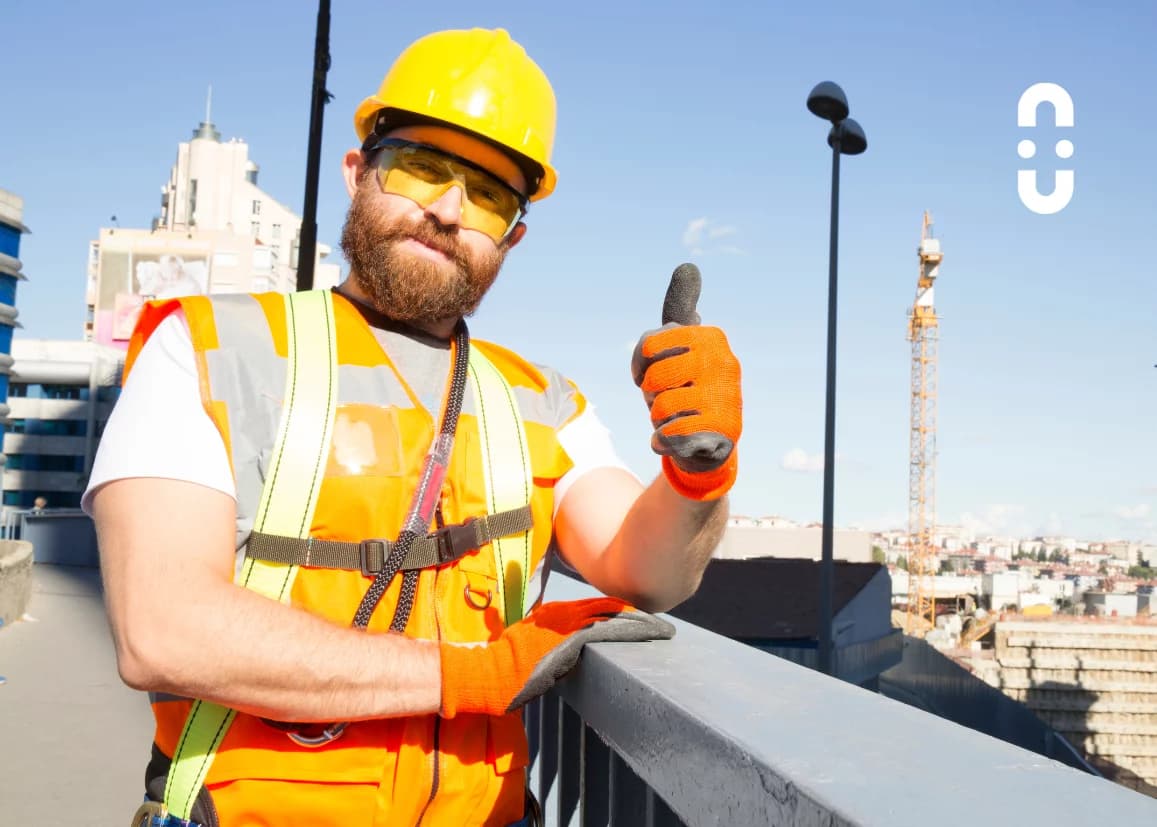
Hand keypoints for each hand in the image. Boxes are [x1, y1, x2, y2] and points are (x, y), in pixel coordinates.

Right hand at [439, 597, 674, 716]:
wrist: (489, 671)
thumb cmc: (504, 665)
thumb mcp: (527, 645)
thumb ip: (546, 641)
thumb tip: (563, 650)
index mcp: (554, 613)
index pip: (595, 607)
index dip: (618, 611)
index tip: (638, 617)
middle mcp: (562, 612)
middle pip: (608, 607)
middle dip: (636, 615)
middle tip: (658, 623)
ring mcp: (566, 623)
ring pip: (612, 615)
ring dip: (638, 622)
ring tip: (660, 628)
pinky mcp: (569, 638)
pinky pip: (605, 629)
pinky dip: (627, 630)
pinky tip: (644, 634)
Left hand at [631, 263, 742, 500]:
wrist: (707, 443)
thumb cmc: (685, 388)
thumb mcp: (678, 346)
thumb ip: (678, 308)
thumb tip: (689, 265)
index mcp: (711, 337)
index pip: (648, 346)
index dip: (640, 366)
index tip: (650, 373)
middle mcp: (725, 362)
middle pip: (653, 379)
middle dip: (652, 395)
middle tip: (669, 399)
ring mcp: (728, 397)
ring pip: (661, 408)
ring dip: (659, 419)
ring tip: (678, 418)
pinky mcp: (724, 432)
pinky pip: (671, 434)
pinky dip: (663, 441)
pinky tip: (677, 440)